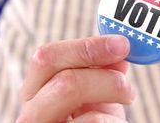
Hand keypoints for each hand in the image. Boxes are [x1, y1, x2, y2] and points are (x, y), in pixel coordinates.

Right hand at [17, 35, 134, 122]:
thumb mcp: (94, 98)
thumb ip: (101, 74)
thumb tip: (119, 54)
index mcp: (34, 91)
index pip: (46, 57)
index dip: (86, 47)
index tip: (121, 44)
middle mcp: (31, 114)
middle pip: (65, 83)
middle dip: (106, 79)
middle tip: (128, 87)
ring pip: (90, 117)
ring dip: (114, 111)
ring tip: (121, 114)